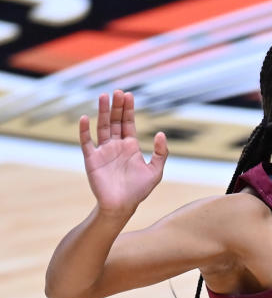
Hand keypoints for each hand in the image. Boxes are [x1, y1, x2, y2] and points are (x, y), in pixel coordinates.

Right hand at [79, 90, 166, 216]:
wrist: (121, 206)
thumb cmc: (138, 190)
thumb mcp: (155, 171)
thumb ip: (161, 153)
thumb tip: (161, 133)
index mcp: (130, 147)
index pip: (128, 123)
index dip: (128, 110)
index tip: (129, 95)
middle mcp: (116, 146)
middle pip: (115, 121)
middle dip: (117, 106)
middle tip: (118, 91)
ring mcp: (103, 151)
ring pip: (102, 127)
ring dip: (103, 112)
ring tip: (104, 96)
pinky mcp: (92, 159)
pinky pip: (86, 142)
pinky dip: (84, 130)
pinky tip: (85, 118)